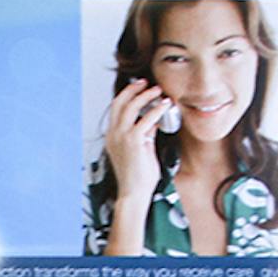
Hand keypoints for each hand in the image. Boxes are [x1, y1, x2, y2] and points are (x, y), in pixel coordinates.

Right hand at [101, 79, 172, 253]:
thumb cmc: (138, 177)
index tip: (139, 87)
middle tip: (146, 83)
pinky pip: (146, 119)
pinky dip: (156, 110)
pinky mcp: (133, 141)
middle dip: (133, 89)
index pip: (116, 108)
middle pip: (119, 103)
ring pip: (131, 107)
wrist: (134, 193)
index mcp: (112, 136)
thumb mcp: (141, 150)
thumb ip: (145, 134)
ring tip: (158, 91)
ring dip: (146, 96)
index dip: (127, 95)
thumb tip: (153, 121)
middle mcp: (113, 135)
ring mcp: (121, 137)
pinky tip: (165, 105)